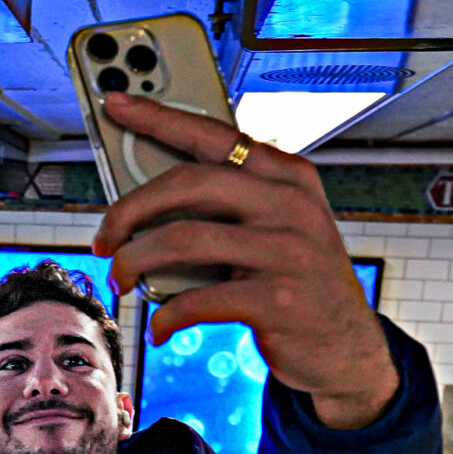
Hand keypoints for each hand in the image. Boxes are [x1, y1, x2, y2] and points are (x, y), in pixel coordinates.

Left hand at [92, 92, 398, 429]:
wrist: (348, 349)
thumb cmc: (296, 284)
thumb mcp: (276, 231)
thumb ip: (229, 208)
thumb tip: (145, 203)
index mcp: (287, 176)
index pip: (213, 134)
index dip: (157, 117)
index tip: (114, 104)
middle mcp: (290, 204)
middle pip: (187, 183)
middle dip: (129, 210)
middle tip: (104, 238)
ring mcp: (287, 251)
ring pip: (182, 239)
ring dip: (134, 261)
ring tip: (120, 279)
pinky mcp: (279, 300)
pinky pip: (197, 300)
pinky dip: (165, 316)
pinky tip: (159, 327)